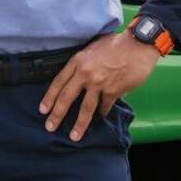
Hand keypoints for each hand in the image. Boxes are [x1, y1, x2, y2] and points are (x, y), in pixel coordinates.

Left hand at [38, 30, 158, 141]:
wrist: (138, 44)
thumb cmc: (116, 44)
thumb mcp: (92, 48)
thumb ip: (83, 62)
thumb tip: (76, 77)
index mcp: (78, 60)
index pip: (58, 82)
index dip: (49, 97)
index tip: (43, 110)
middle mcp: (85, 73)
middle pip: (67, 97)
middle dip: (57, 114)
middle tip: (50, 127)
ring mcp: (99, 83)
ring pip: (85, 107)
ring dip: (79, 124)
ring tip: (74, 136)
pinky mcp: (113, 90)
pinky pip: (105, 106)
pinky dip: (102, 113)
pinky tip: (100, 118)